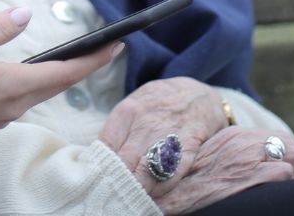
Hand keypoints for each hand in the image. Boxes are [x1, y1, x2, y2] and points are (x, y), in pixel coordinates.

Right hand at [0, 6, 122, 157]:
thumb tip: (25, 14)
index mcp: (12, 84)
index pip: (65, 73)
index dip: (94, 59)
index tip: (117, 46)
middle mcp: (13, 104)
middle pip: (58, 84)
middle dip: (83, 66)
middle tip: (104, 48)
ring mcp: (1, 113)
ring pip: (40, 92)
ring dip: (60, 75)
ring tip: (74, 57)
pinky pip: (23, 96)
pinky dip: (37, 81)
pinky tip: (31, 71)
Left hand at [99, 78, 227, 188]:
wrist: (195, 94)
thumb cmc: (157, 103)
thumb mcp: (134, 104)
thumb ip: (118, 129)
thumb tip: (98, 155)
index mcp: (127, 112)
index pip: (107, 146)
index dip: (101, 166)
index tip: (98, 178)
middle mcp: (145, 124)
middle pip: (124, 162)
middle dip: (116, 180)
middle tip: (110, 193)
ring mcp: (166, 136)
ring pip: (145, 173)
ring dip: (136, 188)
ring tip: (128, 198)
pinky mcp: (187, 148)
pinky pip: (170, 175)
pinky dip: (160, 190)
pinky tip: (152, 196)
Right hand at [153, 127, 293, 213]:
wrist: (167, 190)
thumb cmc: (186, 181)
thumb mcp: (209, 160)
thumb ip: (229, 155)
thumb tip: (247, 166)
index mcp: (233, 136)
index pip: (277, 138)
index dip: (286, 158)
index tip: (284, 175)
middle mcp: (243, 143)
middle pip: (291, 145)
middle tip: (293, 186)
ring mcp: (247, 159)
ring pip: (293, 157)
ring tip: (285, 192)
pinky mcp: (249, 176)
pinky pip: (283, 174)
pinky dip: (285, 184)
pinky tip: (274, 195)